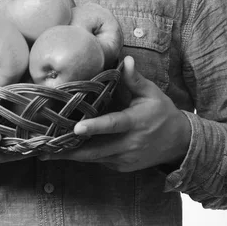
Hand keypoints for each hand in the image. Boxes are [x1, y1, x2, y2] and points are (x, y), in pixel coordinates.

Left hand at [41, 56, 190, 172]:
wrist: (179, 142)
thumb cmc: (162, 112)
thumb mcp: (152, 93)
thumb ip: (135, 79)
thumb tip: (126, 59)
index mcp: (136, 122)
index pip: (113, 124)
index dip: (95, 127)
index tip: (76, 128)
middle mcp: (129, 143)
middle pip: (97, 149)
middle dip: (71, 149)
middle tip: (47, 147)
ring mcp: (125, 158)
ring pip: (95, 158)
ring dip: (72, 155)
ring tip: (47, 152)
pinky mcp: (122, 166)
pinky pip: (100, 161)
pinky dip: (84, 157)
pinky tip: (65, 152)